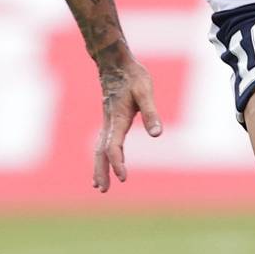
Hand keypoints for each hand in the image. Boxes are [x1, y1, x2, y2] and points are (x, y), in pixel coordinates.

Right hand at [92, 57, 162, 190]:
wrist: (115, 63)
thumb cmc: (133, 76)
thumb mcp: (145, 92)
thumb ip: (150, 113)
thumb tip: (157, 135)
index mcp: (117, 119)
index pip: (114, 146)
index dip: (117, 163)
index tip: (122, 178)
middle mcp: (109, 123)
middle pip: (101, 152)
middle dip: (102, 171)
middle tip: (102, 190)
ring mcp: (107, 122)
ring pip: (99, 148)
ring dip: (98, 167)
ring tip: (98, 185)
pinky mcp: (108, 119)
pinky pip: (102, 142)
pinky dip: (100, 156)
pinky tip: (103, 162)